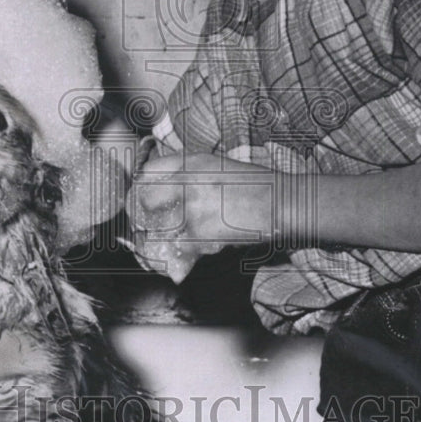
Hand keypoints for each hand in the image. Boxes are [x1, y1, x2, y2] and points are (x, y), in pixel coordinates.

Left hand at [125, 152, 274, 282]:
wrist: (279, 204)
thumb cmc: (251, 185)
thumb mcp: (215, 165)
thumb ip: (185, 172)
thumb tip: (156, 186)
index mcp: (190, 163)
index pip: (147, 172)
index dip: (141, 187)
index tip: (141, 198)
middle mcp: (186, 183)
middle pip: (142, 201)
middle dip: (141, 215)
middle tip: (143, 225)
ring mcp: (190, 210)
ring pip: (152, 229)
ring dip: (152, 239)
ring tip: (154, 245)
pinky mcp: (199, 236)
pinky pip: (172, 250)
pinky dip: (173, 257)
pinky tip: (178, 258)